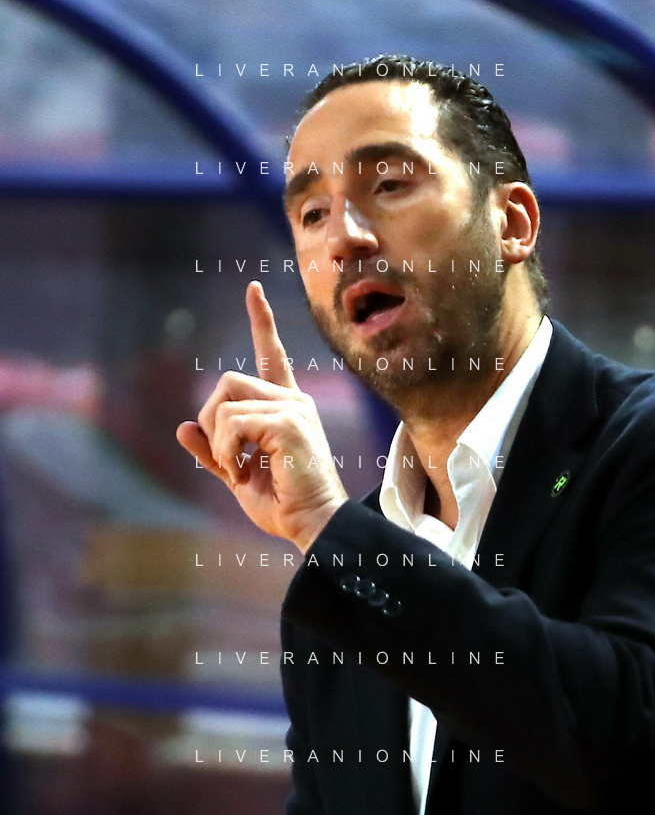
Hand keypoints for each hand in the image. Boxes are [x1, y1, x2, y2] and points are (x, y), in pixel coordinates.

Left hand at [177, 281, 347, 551]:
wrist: (311, 525)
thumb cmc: (282, 504)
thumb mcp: (237, 474)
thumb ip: (213, 451)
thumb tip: (182, 428)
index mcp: (285, 407)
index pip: (271, 354)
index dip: (261, 320)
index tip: (253, 289)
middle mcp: (293, 400)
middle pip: (228, 381)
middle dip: (211, 419)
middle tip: (226, 457)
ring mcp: (293, 408)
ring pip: (225, 402)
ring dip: (219, 441)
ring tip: (238, 470)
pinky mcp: (289, 422)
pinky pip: (233, 423)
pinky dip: (226, 451)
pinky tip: (243, 472)